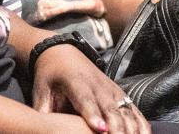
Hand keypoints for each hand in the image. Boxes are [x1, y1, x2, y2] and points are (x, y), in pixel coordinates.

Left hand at [33, 44, 149, 133]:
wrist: (61, 52)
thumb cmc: (50, 75)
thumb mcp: (41, 91)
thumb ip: (42, 112)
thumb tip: (38, 128)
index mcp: (75, 82)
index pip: (86, 100)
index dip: (93, 115)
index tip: (101, 130)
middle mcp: (96, 84)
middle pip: (110, 108)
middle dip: (117, 128)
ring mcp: (110, 87)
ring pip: (125, 109)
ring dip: (131, 127)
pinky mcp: (118, 92)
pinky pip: (133, 108)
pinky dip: (140, 122)